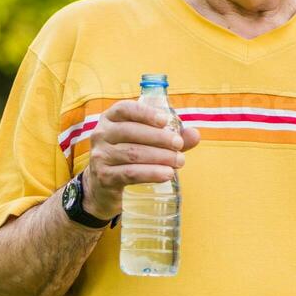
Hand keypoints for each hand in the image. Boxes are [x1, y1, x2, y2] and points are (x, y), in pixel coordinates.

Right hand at [81, 100, 200, 218]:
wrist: (104, 186)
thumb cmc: (130, 157)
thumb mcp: (146, 142)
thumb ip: (170, 137)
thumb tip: (195, 134)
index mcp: (111, 119)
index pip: (125, 109)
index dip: (145, 112)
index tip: (165, 120)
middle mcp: (101, 134)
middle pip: (131, 132)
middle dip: (159, 138)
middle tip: (179, 146)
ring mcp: (100, 156)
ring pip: (133, 153)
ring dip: (159, 157)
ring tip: (178, 161)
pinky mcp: (104, 176)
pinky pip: (130, 173)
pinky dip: (151, 173)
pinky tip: (166, 174)